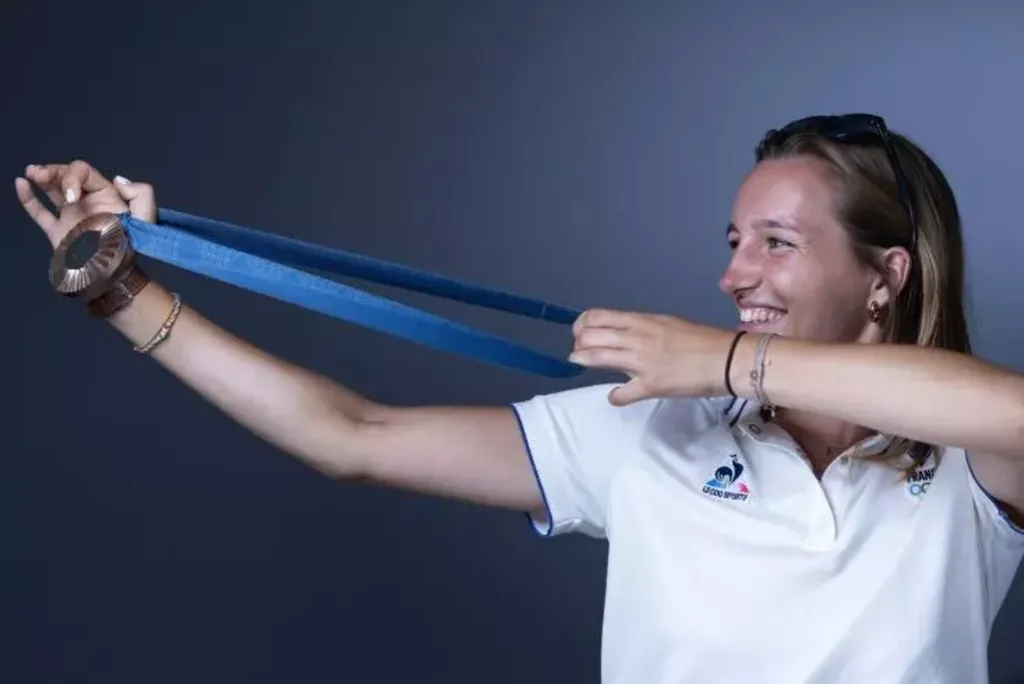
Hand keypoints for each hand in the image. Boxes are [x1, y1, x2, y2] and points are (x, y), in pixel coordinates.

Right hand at [15, 160, 156, 249]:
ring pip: (51, 190)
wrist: (115, 276)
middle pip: (65, 176)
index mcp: (105, 195)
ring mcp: (70, 216)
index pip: (84, 173)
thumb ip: (141, 194)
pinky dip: (28, 198)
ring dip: (40, 177)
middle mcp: (86, 202)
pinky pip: (39, 212)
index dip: (73, 177)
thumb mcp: (146, 218)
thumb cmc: (131, 247)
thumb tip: (118, 179)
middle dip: (53, 171)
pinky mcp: (57, 232)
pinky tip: (21, 184)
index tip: (72, 196)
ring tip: (32, 172)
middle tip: (40, 174)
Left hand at [569, 308, 734, 405]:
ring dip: (584, 361)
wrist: (725, 359)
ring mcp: (641, 362)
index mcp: (641, 321)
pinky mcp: (650, 385)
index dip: (582, 326)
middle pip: (590, 335)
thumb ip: (642, 330)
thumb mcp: (667, 324)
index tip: (581, 334)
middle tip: (580, 352)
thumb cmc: (701, 339)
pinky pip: (621, 393)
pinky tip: (616, 396)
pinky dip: (615, 396)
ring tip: (582, 364)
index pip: (597, 316)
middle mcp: (636, 338)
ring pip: (597, 357)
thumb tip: (622, 336)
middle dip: (578, 344)